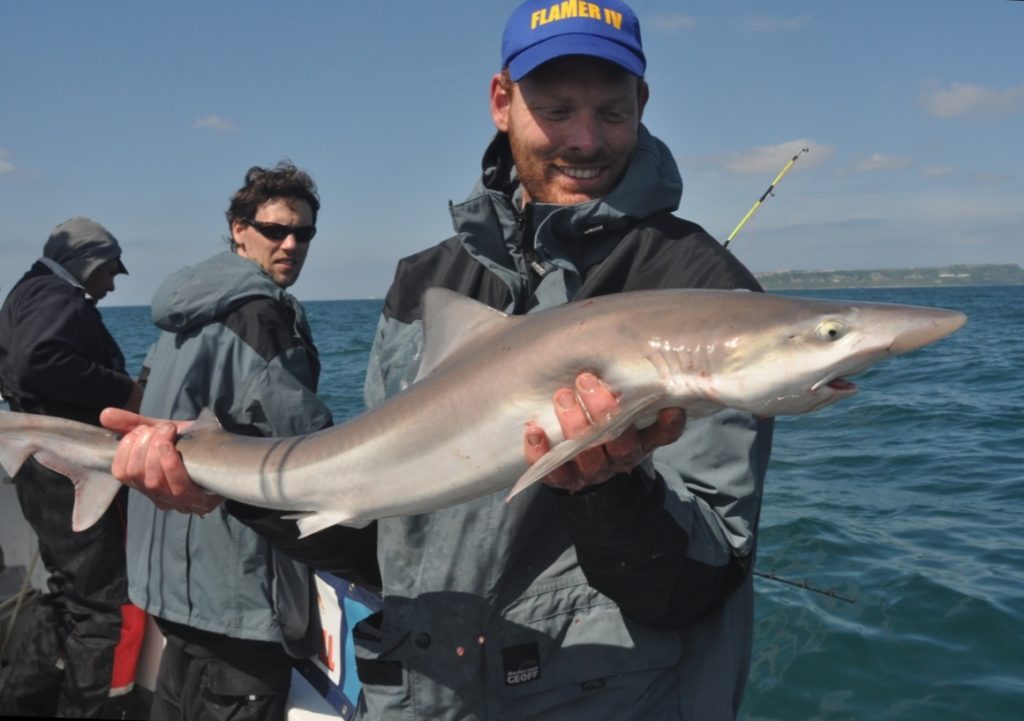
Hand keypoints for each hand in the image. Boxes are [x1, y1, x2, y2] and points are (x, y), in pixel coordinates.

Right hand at [100, 408, 223, 514]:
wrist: (231, 451)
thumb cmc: (194, 444)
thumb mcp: (163, 431)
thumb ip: (135, 424)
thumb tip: (104, 414)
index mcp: (147, 483)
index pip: (121, 473)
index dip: (125, 449)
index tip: (140, 430)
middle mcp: (160, 498)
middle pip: (138, 477)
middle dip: (143, 447)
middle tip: (160, 429)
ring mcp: (180, 503)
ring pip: (154, 482)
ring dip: (156, 452)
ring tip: (168, 432)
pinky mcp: (201, 502)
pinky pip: (178, 487)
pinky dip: (170, 464)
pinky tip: (171, 447)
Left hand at [524, 372, 684, 493]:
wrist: (582, 464)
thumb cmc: (605, 421)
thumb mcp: (622, 406)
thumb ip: (628, 386)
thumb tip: (634, 344)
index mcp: (642, 440)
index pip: (663, 435)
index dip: (668, 423)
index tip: (669, 406)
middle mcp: (621, 458)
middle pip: (619, 441)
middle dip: (603, 410)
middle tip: (586, 380)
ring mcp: (593, 471)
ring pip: (588, 455)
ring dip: (574, 425)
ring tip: (562, 397)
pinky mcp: (565, 480)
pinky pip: (554, 472)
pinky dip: (542, 452)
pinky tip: (534, 431)